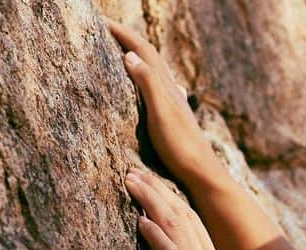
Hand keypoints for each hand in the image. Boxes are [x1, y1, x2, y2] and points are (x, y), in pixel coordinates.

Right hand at [106, 16, 218, 185]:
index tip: (103, 22)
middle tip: (108, 29)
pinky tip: (153, 83)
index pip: (144, 52)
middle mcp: (173, 91)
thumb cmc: (180, 146)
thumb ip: (148, 85)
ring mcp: (175, 104)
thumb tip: (131, 56)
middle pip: (150, 57)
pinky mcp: (175, 117)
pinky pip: (158, 87)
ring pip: (155, 71)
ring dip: (139, 56)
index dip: (125, 35)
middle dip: (129, 40)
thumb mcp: (161, 114)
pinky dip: (148, 76)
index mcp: (167, 87)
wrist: (202, 172)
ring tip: (124, 49)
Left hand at [126, 168, 250, 249]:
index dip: (172, 199)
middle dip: (157, 190)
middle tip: (134, 172)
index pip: (193, 221)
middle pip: (181, 214)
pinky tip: (140, 220)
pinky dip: (155, 234)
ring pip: (173, 225)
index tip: (154, 184)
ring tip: (130, 183)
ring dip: (150, 201)